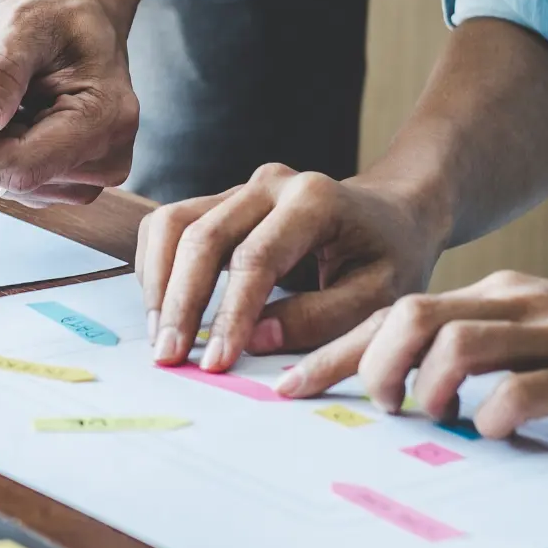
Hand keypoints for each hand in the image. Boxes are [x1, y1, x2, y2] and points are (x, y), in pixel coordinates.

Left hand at [0, 0, 139, 206]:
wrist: (78, 11)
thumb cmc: (57, 12)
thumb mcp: (22, 23)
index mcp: (104, 117)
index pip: (24, 168)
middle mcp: (105, 157)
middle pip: (11, 178)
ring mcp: (87, 175)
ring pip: (3, 182)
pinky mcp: (67, 180)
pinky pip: (8, 180)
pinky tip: (6, 112)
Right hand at [137, 164, 443, 370]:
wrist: (391, 215)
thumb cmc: (390, 258)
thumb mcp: (378, 296)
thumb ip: (321, 318)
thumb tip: (255, 339)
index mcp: (313, 199)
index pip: (255, 258)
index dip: (230, 313)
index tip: (216, 362)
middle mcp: (269, 184)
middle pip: (202, 236)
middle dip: (180, 302)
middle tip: (169, 357)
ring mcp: (240, 188)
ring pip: (173, 223)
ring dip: (158, 282)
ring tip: (160, 337)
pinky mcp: (221, 201)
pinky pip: (170, 225)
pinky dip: (156, 266)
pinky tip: (163, 308)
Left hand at [275, 272, 547, 438]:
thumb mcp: (547, 330)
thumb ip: (487, 345)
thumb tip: (409, 382)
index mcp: (502, 293)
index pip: (398, 311)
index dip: (336, 350)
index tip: (290, 385)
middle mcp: (520, 303)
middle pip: (412, 314)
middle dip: (365, 362)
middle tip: (363, 404)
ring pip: (457, 342)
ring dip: (424, 385)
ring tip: (427, 415)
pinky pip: (524, 390)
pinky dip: (493, 415)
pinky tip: (494, 432)